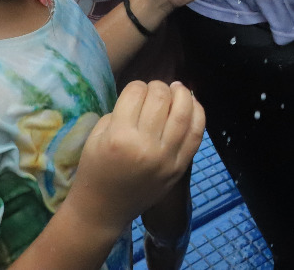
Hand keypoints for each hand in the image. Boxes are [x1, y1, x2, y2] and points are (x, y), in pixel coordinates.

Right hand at [69, 80, 205, 228]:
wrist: (104, 208)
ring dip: (182, 94)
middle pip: (161, 97)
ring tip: (177, 89)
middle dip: (159, 86)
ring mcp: (166, 158)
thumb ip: (119, 112)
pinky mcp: (179, 168)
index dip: (137, 86)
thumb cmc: (95, 170)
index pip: (136, 92)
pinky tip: (192, 104)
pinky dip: (198, 113)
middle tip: (155, 90)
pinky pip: (196, 134)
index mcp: (119, 136)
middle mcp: (146, 146)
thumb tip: (145, 96)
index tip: (135, 92)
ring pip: (184, 112)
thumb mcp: (96, 136)